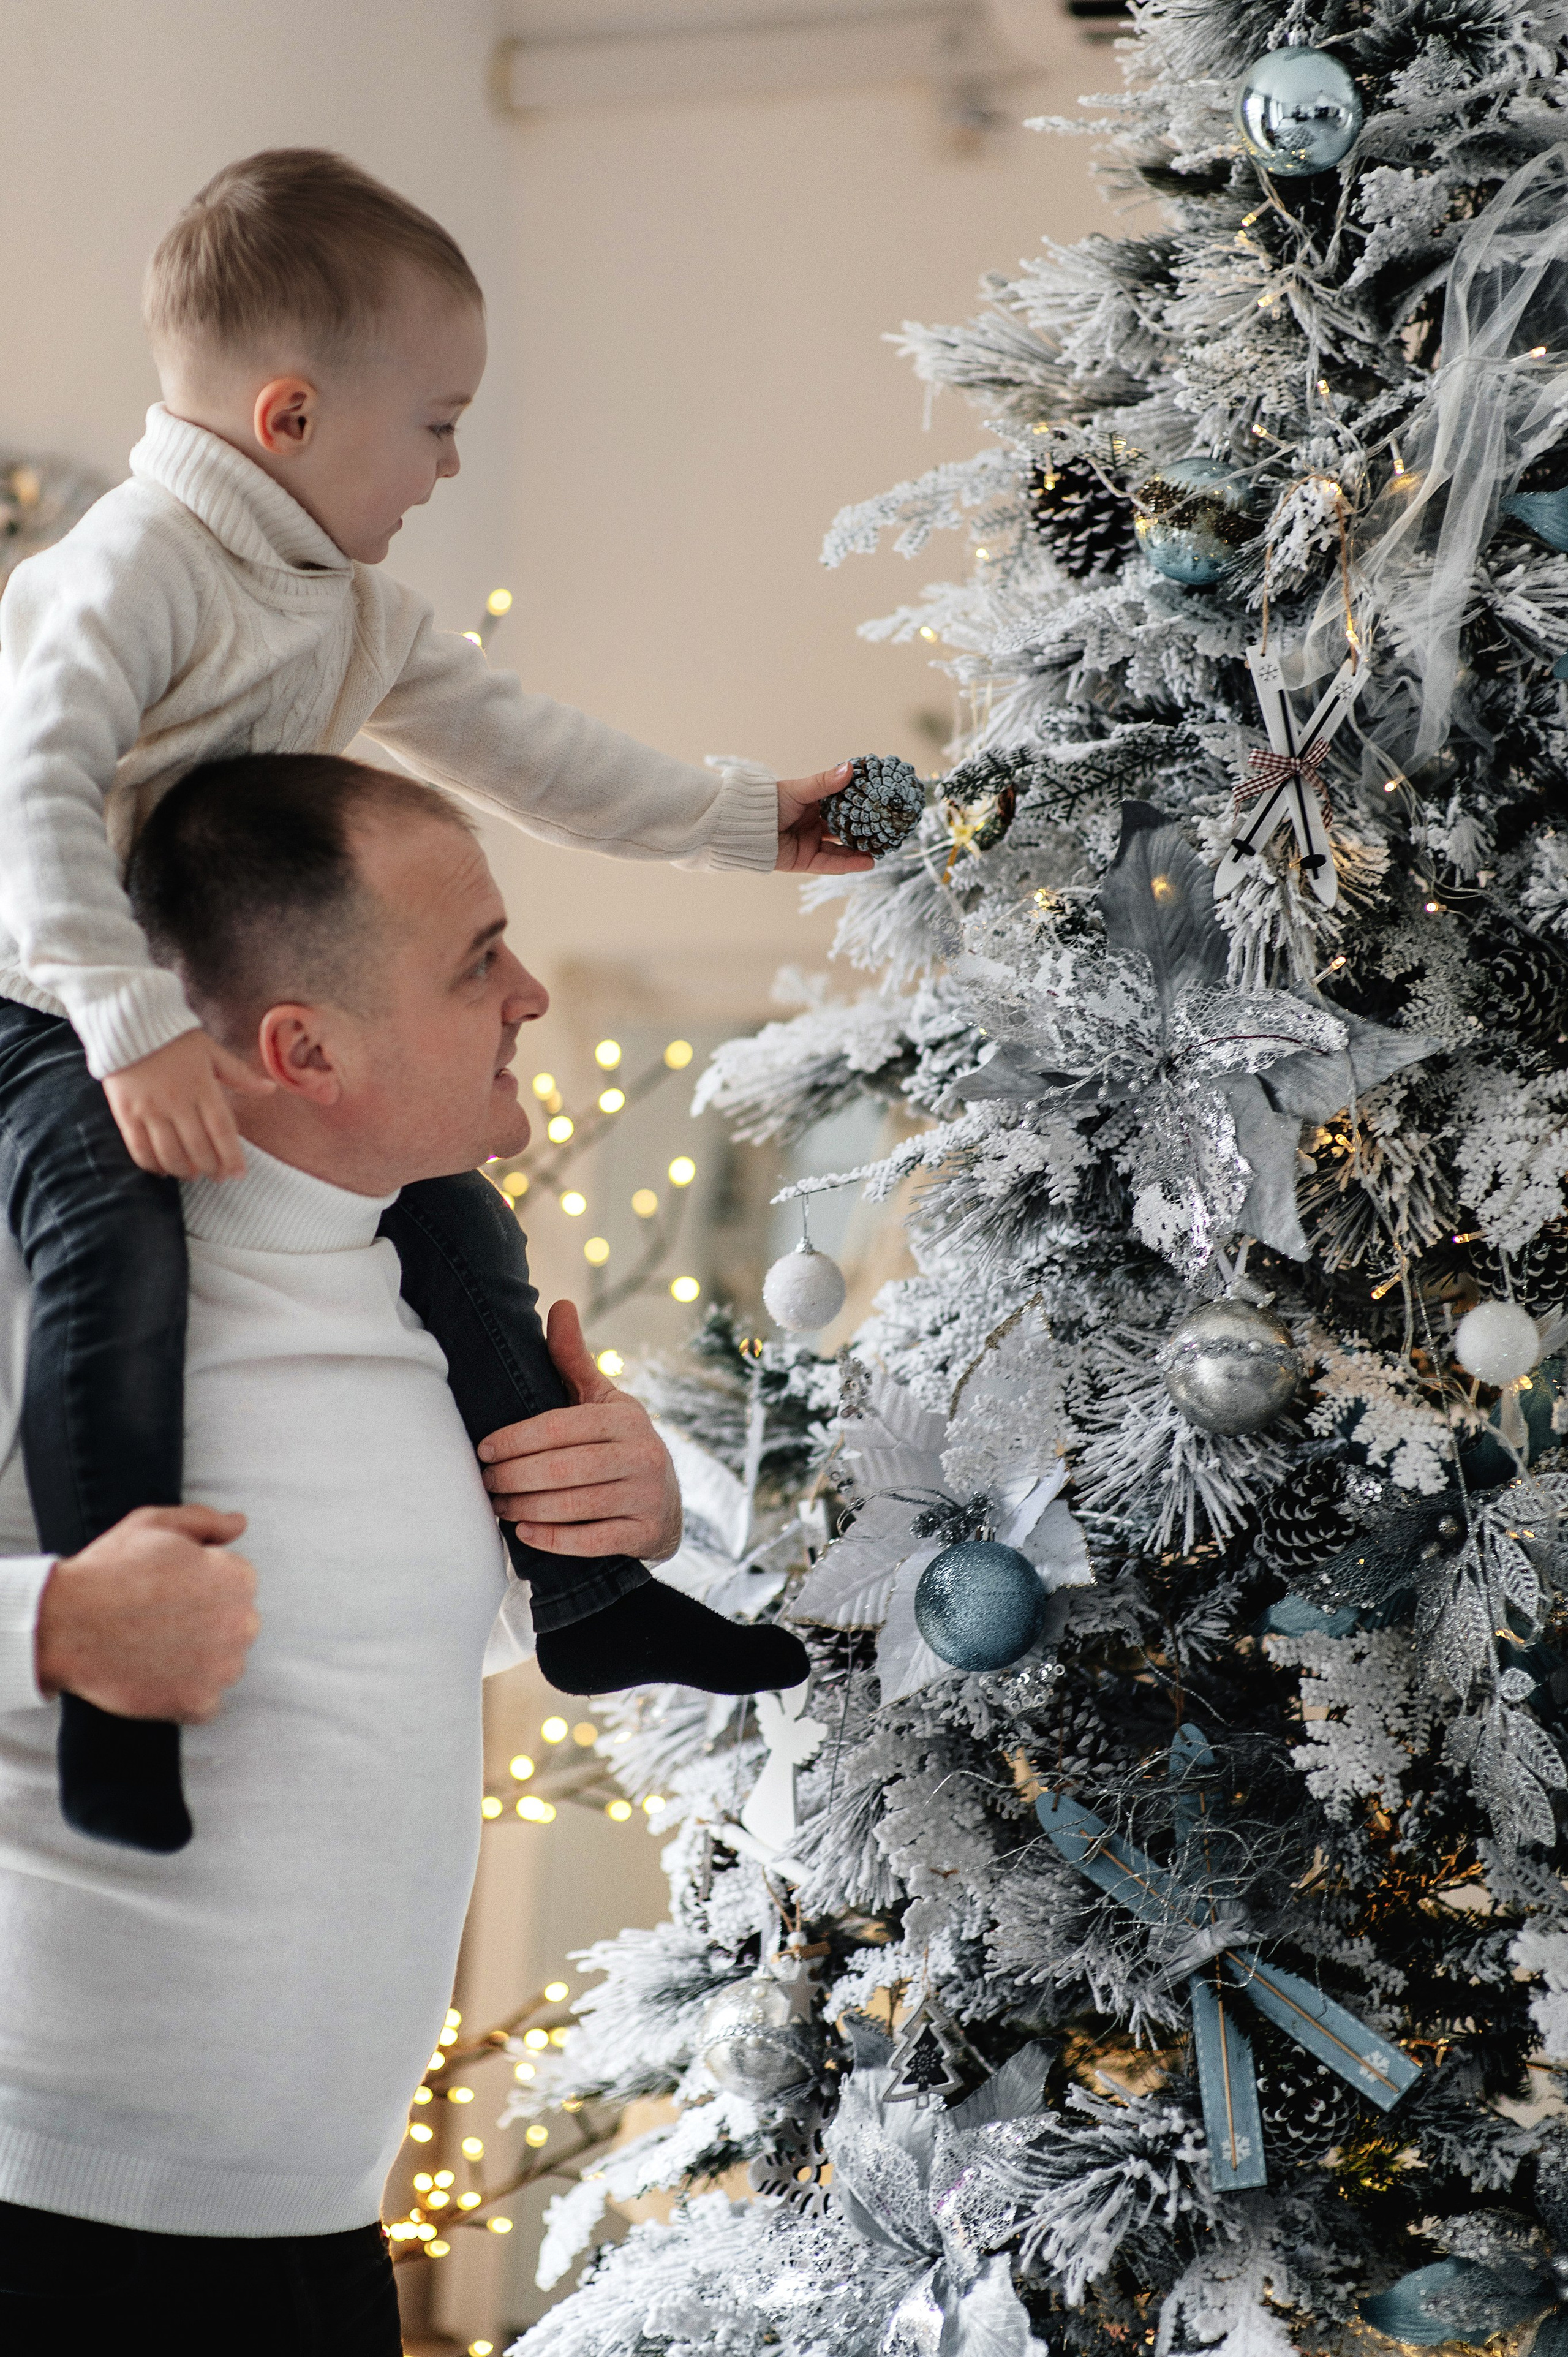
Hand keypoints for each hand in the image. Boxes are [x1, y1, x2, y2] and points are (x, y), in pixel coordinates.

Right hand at [35, 1505, 259, 1721]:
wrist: (64, 1624)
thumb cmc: (108, 1571)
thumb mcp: (155, 1525)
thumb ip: (206, 1521)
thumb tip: (239, 1524)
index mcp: (238, 1577)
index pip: (236, 1586)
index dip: (199, 1587)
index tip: (167, 1591)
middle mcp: (242, 1623)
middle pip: (234, 1627)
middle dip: (205, 1625)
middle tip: (157, 1621)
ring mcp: (222, 1667)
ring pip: (222, 1666)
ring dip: (197, 1662)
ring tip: (152, 1647)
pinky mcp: (200, 1702)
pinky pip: (204, 1703)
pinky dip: (182, 1695)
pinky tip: (152, 1675)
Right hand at [102, 1028, 274, 1180]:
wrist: (129, 1024)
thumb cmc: (175, 1039)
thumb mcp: (212, 1052)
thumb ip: (239, 1074)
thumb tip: (269, 1089)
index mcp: (202, 1088)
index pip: (222, 1131)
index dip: (232, 1157)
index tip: (238, 1174)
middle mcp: (177, 1102)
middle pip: (198, 1148)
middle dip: (210, 1168)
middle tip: (217, 1176)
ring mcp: (150, 1110)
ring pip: (170, 1154)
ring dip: (184, 1171)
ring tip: (192, 1174)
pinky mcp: (126, 1114)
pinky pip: (140, 1150)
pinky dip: (153, 1165)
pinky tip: (164, 1169)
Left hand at [478, 1301, 682, 1561]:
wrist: (666, 1503)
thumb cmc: (619, 1443)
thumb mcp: (602, 1400)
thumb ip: (574, 1359)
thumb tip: (560, 1304)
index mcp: (625, 1417)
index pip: (561, 1426)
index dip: (517, 1438)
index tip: (485, 1449)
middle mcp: (642, 1453)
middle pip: (564, 1468)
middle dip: (515, 1476)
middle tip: (485, 1481)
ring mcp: (645, 1495)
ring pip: (574, 1504)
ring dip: (527, 1506)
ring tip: (498, 1505)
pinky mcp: (644, 1533)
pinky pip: (593, 1540)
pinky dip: (555, 1538)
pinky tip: (525, 1532)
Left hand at [776, 764, 875, 875]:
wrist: (745, 825)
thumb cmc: (769, 803)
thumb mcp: (801, 790)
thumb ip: (826, 782)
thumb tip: (850, 767)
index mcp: (814, 805)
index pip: (843, 806)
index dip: (861, 806)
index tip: (881, 804)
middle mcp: (814, 825)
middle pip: (844, 830)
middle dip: (864, 832)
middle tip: (886, 830)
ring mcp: (811, 844)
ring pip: (840, 849)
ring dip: (861, 851)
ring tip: (882, 850)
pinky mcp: (805, 861)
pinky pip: (830, 863)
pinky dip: (848, 864)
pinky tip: (867, 862)